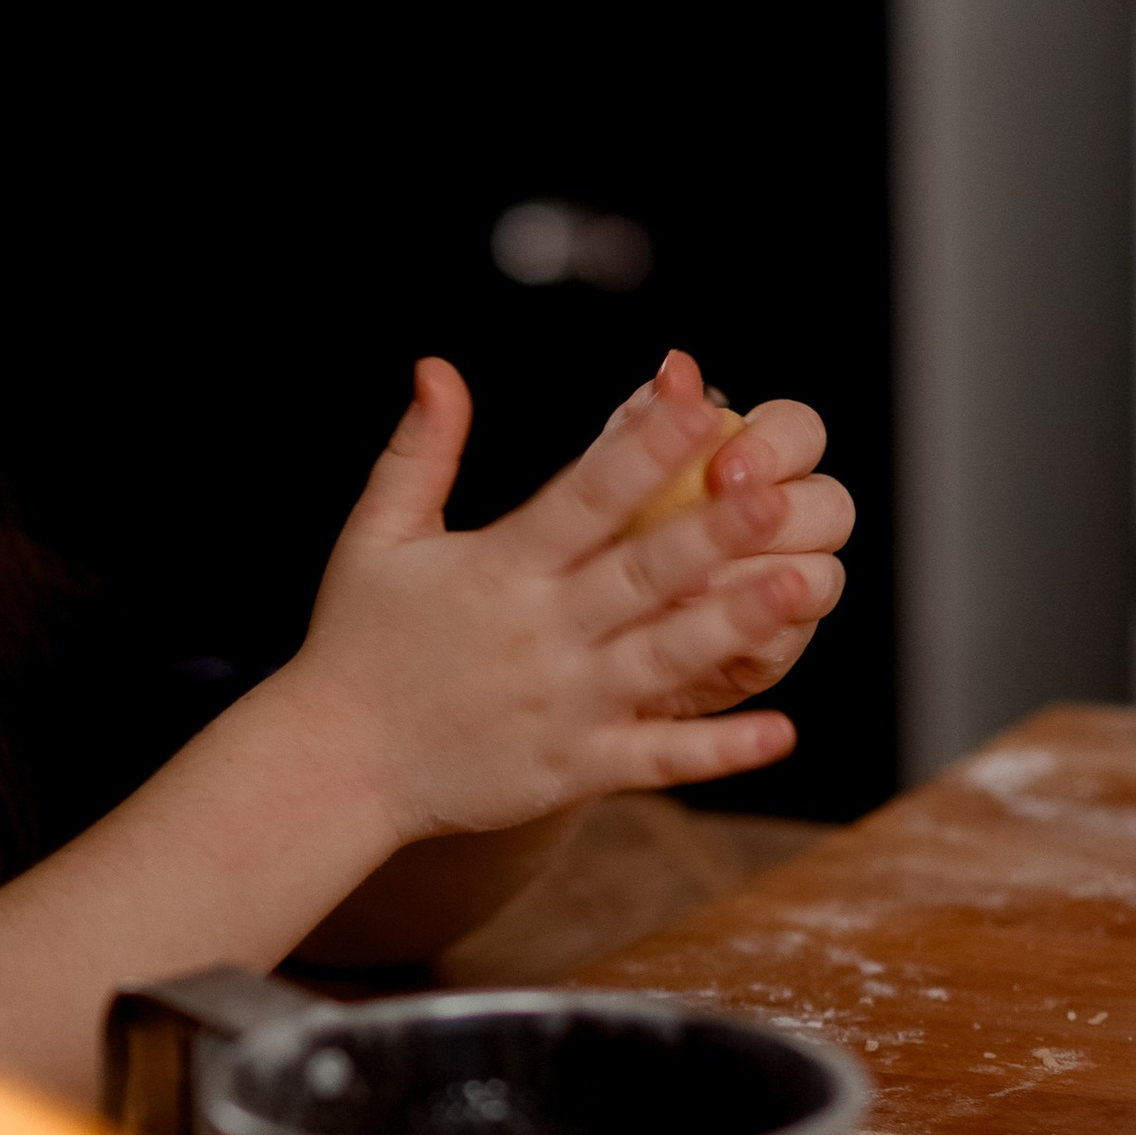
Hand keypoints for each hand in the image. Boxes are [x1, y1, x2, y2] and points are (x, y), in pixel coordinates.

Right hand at [286, 352, 852, 845]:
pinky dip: (717, 748)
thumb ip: (419, 452)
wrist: (335, 765)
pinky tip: (780, 731)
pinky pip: (655, 757)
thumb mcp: (377, 536)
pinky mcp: (571, 766)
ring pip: (664, 658)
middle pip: (641, 572)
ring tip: (800, 587)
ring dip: (735, 623)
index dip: (642, 446)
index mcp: (499, 567)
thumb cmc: (358, 644)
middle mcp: (539, 632)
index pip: (583, 495)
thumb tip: (438, 367)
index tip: (694, 399)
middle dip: (712, 530)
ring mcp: (561, 704)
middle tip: (777, 491)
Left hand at [636, 347, 853, 716]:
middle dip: (783, 507)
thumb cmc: (607, 537)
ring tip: (700, 578)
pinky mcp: (776, 643)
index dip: (775, 444)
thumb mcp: (613, 477)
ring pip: (821, 570)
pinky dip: (754, 628)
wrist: (582, 633)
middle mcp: (788, 519)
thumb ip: (648, 422)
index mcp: (757, 462)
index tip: (725, 462)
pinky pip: (791, 634)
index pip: (799, 432)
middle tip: (726, 513)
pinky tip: (708, 620)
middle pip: (830, 502)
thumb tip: (676, 367)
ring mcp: (790, 584)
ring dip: (764, 572)